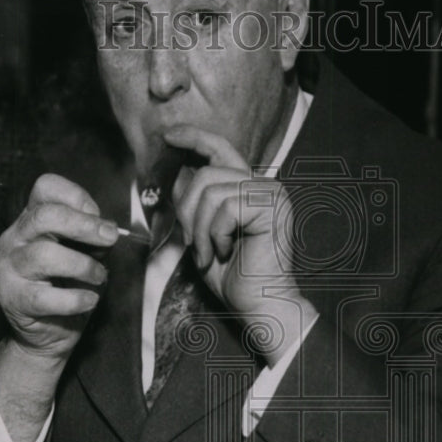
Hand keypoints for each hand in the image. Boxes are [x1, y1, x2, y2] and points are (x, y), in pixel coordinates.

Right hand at [0, 173, 118, 363]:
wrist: (46, 334)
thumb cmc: (65, 287)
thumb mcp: (82, 254)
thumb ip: (91, 238)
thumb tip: (108, 230)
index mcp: (31, 219)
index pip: (45, 187)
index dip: (76, 196)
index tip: (99, 217)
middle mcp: (15, 238)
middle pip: (44, 216)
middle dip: (84, 225)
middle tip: (110, 238)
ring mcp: (10, 268)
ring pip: (44, 255)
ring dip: (83, 265)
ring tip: (99, 276)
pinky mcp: (14, 299)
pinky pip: (45, 297)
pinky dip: (75, 299)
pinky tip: (89, 300)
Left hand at [164, 124, 316, 364]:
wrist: (260, 305)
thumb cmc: (234, 277)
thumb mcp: (203, 235)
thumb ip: (194, 205)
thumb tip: (177, 175)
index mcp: (250, 189)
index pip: (221, 150)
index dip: (193, 138)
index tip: (168, 135)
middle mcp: (265, 185)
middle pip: (204, 174)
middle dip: (187, 212)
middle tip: (192, 244)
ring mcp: (272, 194)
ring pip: (210, 191)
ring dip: (198, 229)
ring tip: (207, 254)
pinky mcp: (272, 207)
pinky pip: (224, 208)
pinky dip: (214, 234)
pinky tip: (223, 252)